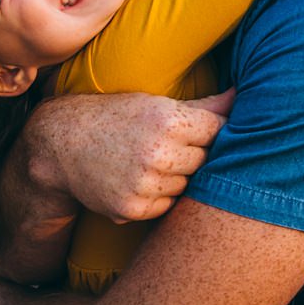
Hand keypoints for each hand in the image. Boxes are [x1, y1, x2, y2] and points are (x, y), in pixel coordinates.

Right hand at [25, 88, 233, 223]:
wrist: (61, 143)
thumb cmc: (115, 117)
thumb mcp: (155, 103)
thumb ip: (205, 106)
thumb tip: (242, 96)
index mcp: (168, 120)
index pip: (218, 132)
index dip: (208, 131)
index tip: (193, 130)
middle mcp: (158, 153)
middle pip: (204, 162)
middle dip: (191, 154)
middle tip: (165, 145)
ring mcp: (145, 184)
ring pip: (186, 186)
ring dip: (174, 177)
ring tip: (147, 161)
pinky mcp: (132, 208)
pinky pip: (165, 207)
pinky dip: (156, 197)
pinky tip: (135, 179)